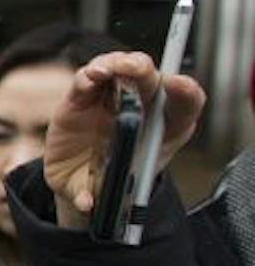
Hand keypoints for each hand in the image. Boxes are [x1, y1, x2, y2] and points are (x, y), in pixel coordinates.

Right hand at [40, 52, 205, 228]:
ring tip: (109, 69)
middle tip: (135, 68)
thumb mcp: (106, 196)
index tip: (178, 85)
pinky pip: (88, 79)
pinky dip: (89, 74)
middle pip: (152, 81)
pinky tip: (91, 76)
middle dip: (145, 71)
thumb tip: (85, 202)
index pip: (185, 106)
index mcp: (162, 133)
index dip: (185, 92)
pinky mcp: (81, 100)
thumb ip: (95, 197)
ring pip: (121, 69)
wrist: (86, 185)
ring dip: (117, 63)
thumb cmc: (109, 185)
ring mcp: (110, 102)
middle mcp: (140, 111)